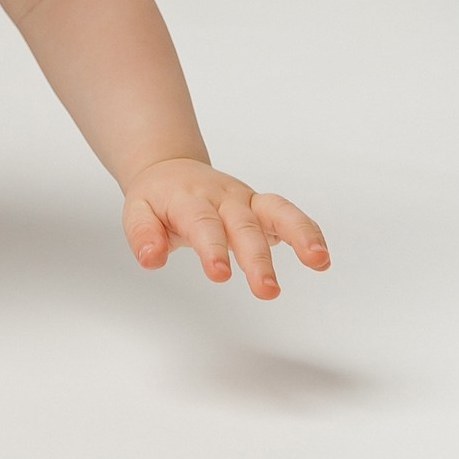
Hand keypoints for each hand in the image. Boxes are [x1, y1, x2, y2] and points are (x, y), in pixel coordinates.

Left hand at [121, 157, 326, 298]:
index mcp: (190, 200)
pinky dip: (308, 232)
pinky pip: (289, 215)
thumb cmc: (157, 199)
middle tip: (267, 290)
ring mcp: (246, 201)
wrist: (170, 168)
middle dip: (257, 258)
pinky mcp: (262, 208)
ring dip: (300, 235)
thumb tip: (151, 259)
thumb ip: (143, 235)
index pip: (203, 225)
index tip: (220, 274)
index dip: (212, 248)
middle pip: (243, 226)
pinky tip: (321, 257)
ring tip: (318, 260)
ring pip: (277, 212)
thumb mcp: (137, 212)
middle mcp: (223, 198)